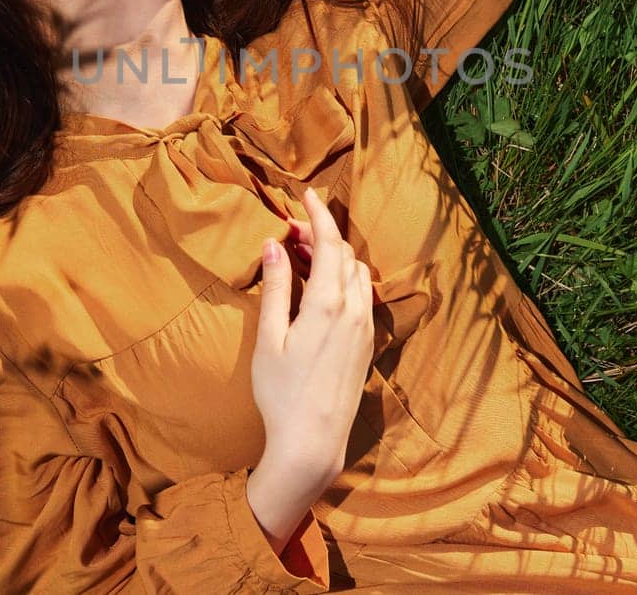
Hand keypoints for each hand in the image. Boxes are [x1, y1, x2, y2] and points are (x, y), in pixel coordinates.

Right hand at [250, 187, 375, 483]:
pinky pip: (361, 296)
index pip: (329, 242)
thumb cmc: (282, 393)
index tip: (307, 194)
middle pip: (345, 254)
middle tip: (293, 232)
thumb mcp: (269, 337)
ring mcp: (365, 328)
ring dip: (335, 257)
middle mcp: (354, 311)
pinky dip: (344, 279)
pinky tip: (322, 288)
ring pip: (357, 274)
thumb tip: (274, 246)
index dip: (318, 214)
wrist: (313, 442)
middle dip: (322, 235)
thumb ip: (276, 288)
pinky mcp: (367, 345)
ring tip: (304, 258)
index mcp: (328, 303)